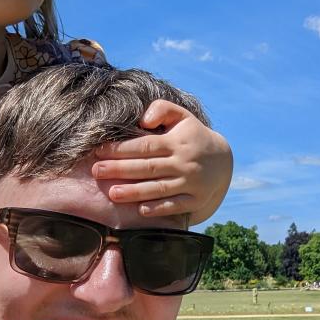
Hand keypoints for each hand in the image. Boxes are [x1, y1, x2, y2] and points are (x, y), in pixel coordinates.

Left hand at [92, 100, 232, 221]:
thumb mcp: (182, 116)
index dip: (121, 149)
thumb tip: (143, 120)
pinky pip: (175, 205)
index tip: (99, 151)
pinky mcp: (196, 200)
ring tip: (113, 193)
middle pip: (148, 167)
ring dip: (135, 192)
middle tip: (97, 171)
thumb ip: (162, 109)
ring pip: (159, 188)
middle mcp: (185, 162)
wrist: (223, 161)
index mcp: (178, 142)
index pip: (146, 145)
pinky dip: (158, 208)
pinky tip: (140, 210)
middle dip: (120, 169)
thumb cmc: (191, 136)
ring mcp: (191, 183)